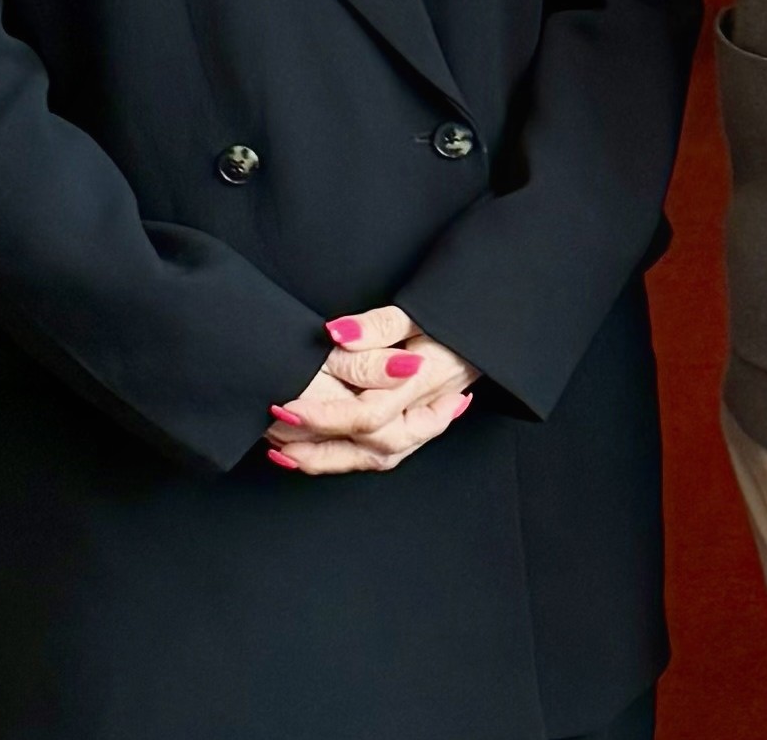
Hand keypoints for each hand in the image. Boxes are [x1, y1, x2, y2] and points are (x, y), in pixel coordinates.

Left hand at [263, 304, 481, 474]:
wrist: (491, 328)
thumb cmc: (455, 316)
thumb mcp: (421, 308)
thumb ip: (379, 324)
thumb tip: (337, 334)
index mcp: (426, 379)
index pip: (370, 413)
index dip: (326, 416)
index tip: (286, 406)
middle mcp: (425, 409)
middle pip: (370, 442)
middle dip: (319, 442)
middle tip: (275, 430)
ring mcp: (423, 423)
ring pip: (375, 456)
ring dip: (328, 458)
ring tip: (283, 451)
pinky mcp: (416, 429)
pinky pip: (381, 455)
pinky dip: (344, 458)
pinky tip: (309, 453)